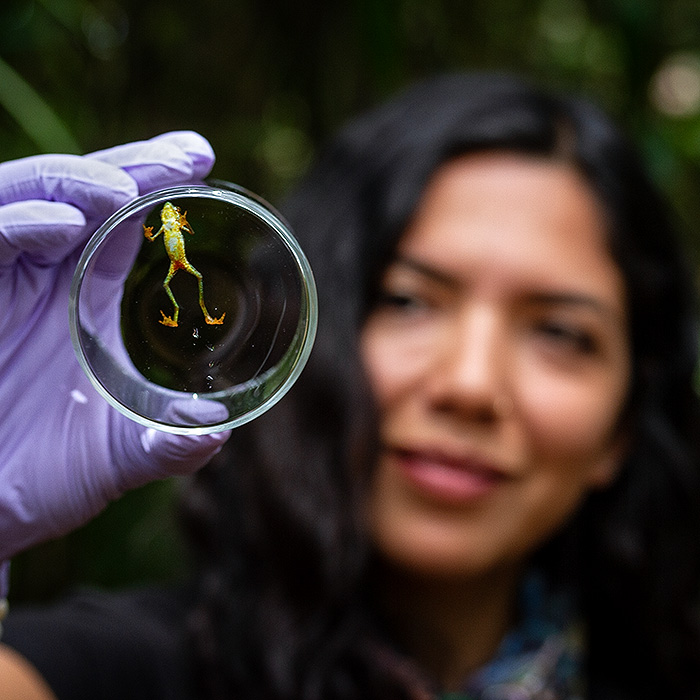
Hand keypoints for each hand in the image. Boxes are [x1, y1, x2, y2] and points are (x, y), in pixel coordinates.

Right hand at [0, 132, 229, 561]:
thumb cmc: (37, 475)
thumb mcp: (118, 456)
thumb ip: (169, 445)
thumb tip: (218, 431)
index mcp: (86, 297)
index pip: (124, 222)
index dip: (159, 186)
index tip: (202, 164)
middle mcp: (42, 279)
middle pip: (83, 196)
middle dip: (132, 167)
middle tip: (188, 155)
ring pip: (24, 199)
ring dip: (73, 183)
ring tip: (124, 187)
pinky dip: (12, 226)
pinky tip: (60, 227)